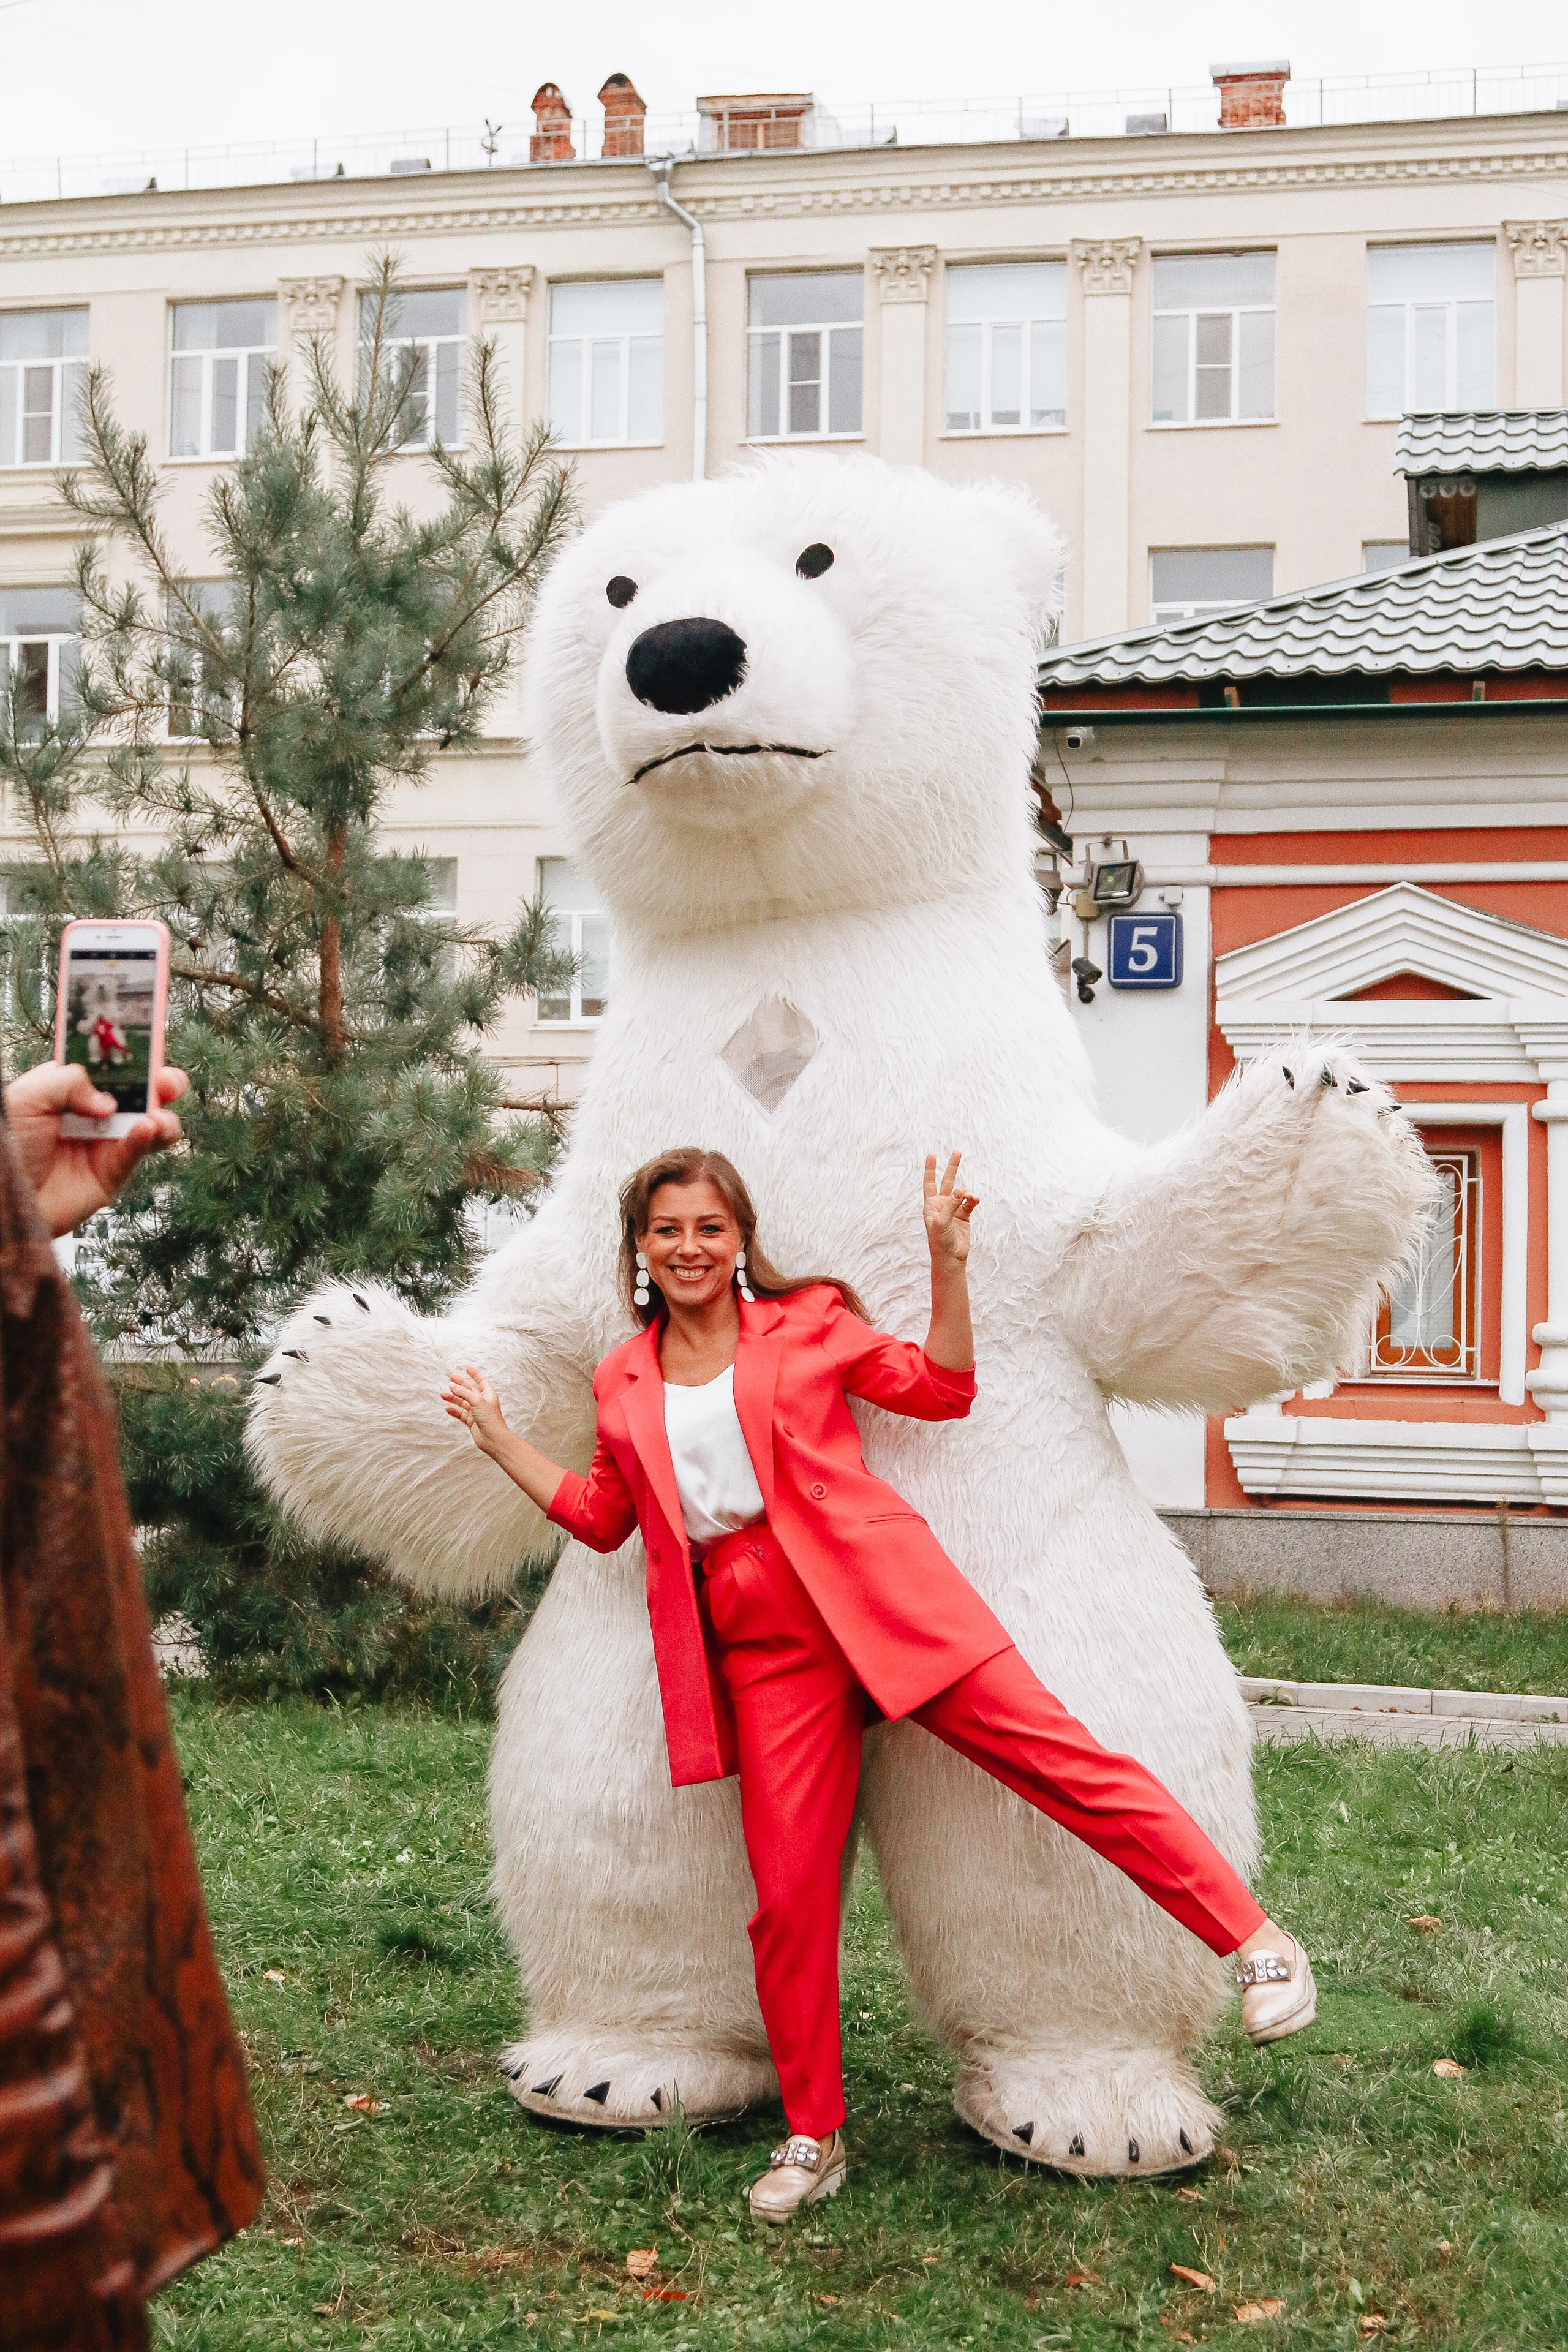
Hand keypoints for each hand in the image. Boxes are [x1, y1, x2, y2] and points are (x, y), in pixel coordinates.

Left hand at [6, 1060, 187, 1239]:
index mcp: (70, 1086)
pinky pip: (137, 1151)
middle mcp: (93, 1111)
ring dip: (162, 1115)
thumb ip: (70, 1081)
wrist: (5, 1198)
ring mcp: (106, 1141)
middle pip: (138, 1090)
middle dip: (160, 1081)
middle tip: (167, 1082)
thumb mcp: (28, 1097)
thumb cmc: (7, 1145)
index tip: (150, 1041)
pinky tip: (146, 1129)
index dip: (130, 1052)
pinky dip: (147, 1138)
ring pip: (151, 1121)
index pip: (107, 1062)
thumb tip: (109, 1101)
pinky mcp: (113, 1171)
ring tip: (156, 1118)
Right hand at [442, 1364, 510, 1456]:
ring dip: (454, 1398)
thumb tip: (453, 1386)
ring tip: (443, 1394)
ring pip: (463, 1402)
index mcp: (488, 1394)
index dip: (475, 1374)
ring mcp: (477, 1412)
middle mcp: (482, 1402)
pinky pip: (461, 1414)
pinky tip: (448, 1408)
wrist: (493, 1438)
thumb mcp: (477, 1401)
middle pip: (470, 1390)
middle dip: (460, 1384)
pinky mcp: (472, 1421)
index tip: (468, 1368)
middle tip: (451, 1378)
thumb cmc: (490, 1419)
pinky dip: (454, 1411)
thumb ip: (464, 1393)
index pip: (481, 1381)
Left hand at [923, 1150, 978, 1269]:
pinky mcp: (964, 1216)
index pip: (930, 1182)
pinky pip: (970, 1203)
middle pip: (947, 1181)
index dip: (930, 1168)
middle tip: (957, 1151)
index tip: (932, 1154)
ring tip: (969, 1196)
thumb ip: (951, 1205)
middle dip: (952, 1167)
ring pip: (961, 1193)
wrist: (950, 1257)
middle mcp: (942, 1205)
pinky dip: (973, 1200)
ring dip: (966, 1192)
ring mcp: (954, 1209)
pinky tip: (974, 1199)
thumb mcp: (941, 1222)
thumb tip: (960, 1190)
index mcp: (931, 1205)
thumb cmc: (940, 1241)